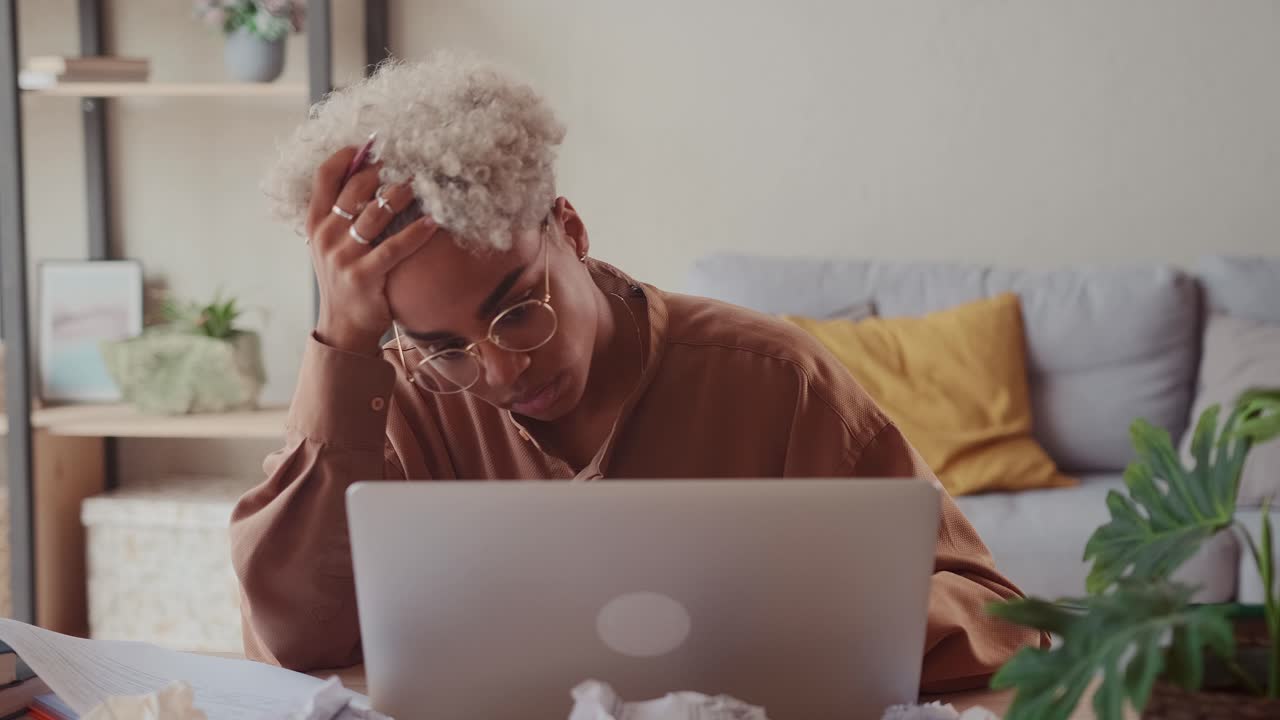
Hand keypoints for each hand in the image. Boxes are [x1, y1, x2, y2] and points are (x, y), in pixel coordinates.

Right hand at [305, 146, 437, 354]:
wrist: (342, 326)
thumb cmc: (345, 278)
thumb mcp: (333, 244)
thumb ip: (343, 213)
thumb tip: (367, 173)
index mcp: (316, 223)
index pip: (324, 177)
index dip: (346, 156)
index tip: (370, 145)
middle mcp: (326, 236)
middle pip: (355, 189)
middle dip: (383, 171)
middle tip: (408, 160)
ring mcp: (343, 256)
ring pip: (376, 213)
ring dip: (402, 194)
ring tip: (423, 182)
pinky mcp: (364, 276)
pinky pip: (395, 247)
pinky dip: (416, 232)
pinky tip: (434, 221)